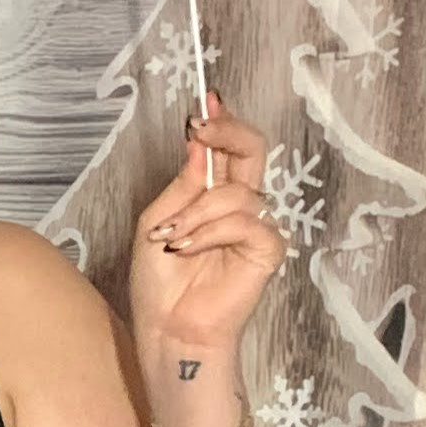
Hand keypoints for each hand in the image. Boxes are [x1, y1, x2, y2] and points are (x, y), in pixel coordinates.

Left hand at [128, 95, 284, 358]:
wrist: (168, 325)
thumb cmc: (160, 279)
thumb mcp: (158, 220)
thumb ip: (183, 183)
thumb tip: (199, 142)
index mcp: (212, 194)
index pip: (228, 149)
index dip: (221, 122)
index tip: (206, 101)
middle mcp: (239, 205)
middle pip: (252, 151)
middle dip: (226, 133)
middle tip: (200, 128)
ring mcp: (255, 227)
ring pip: (235, 193)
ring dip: (194, 214)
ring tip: (171, 240)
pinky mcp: (267, 250)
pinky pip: (244, 223)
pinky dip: (209, 233)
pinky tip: (187, 250)